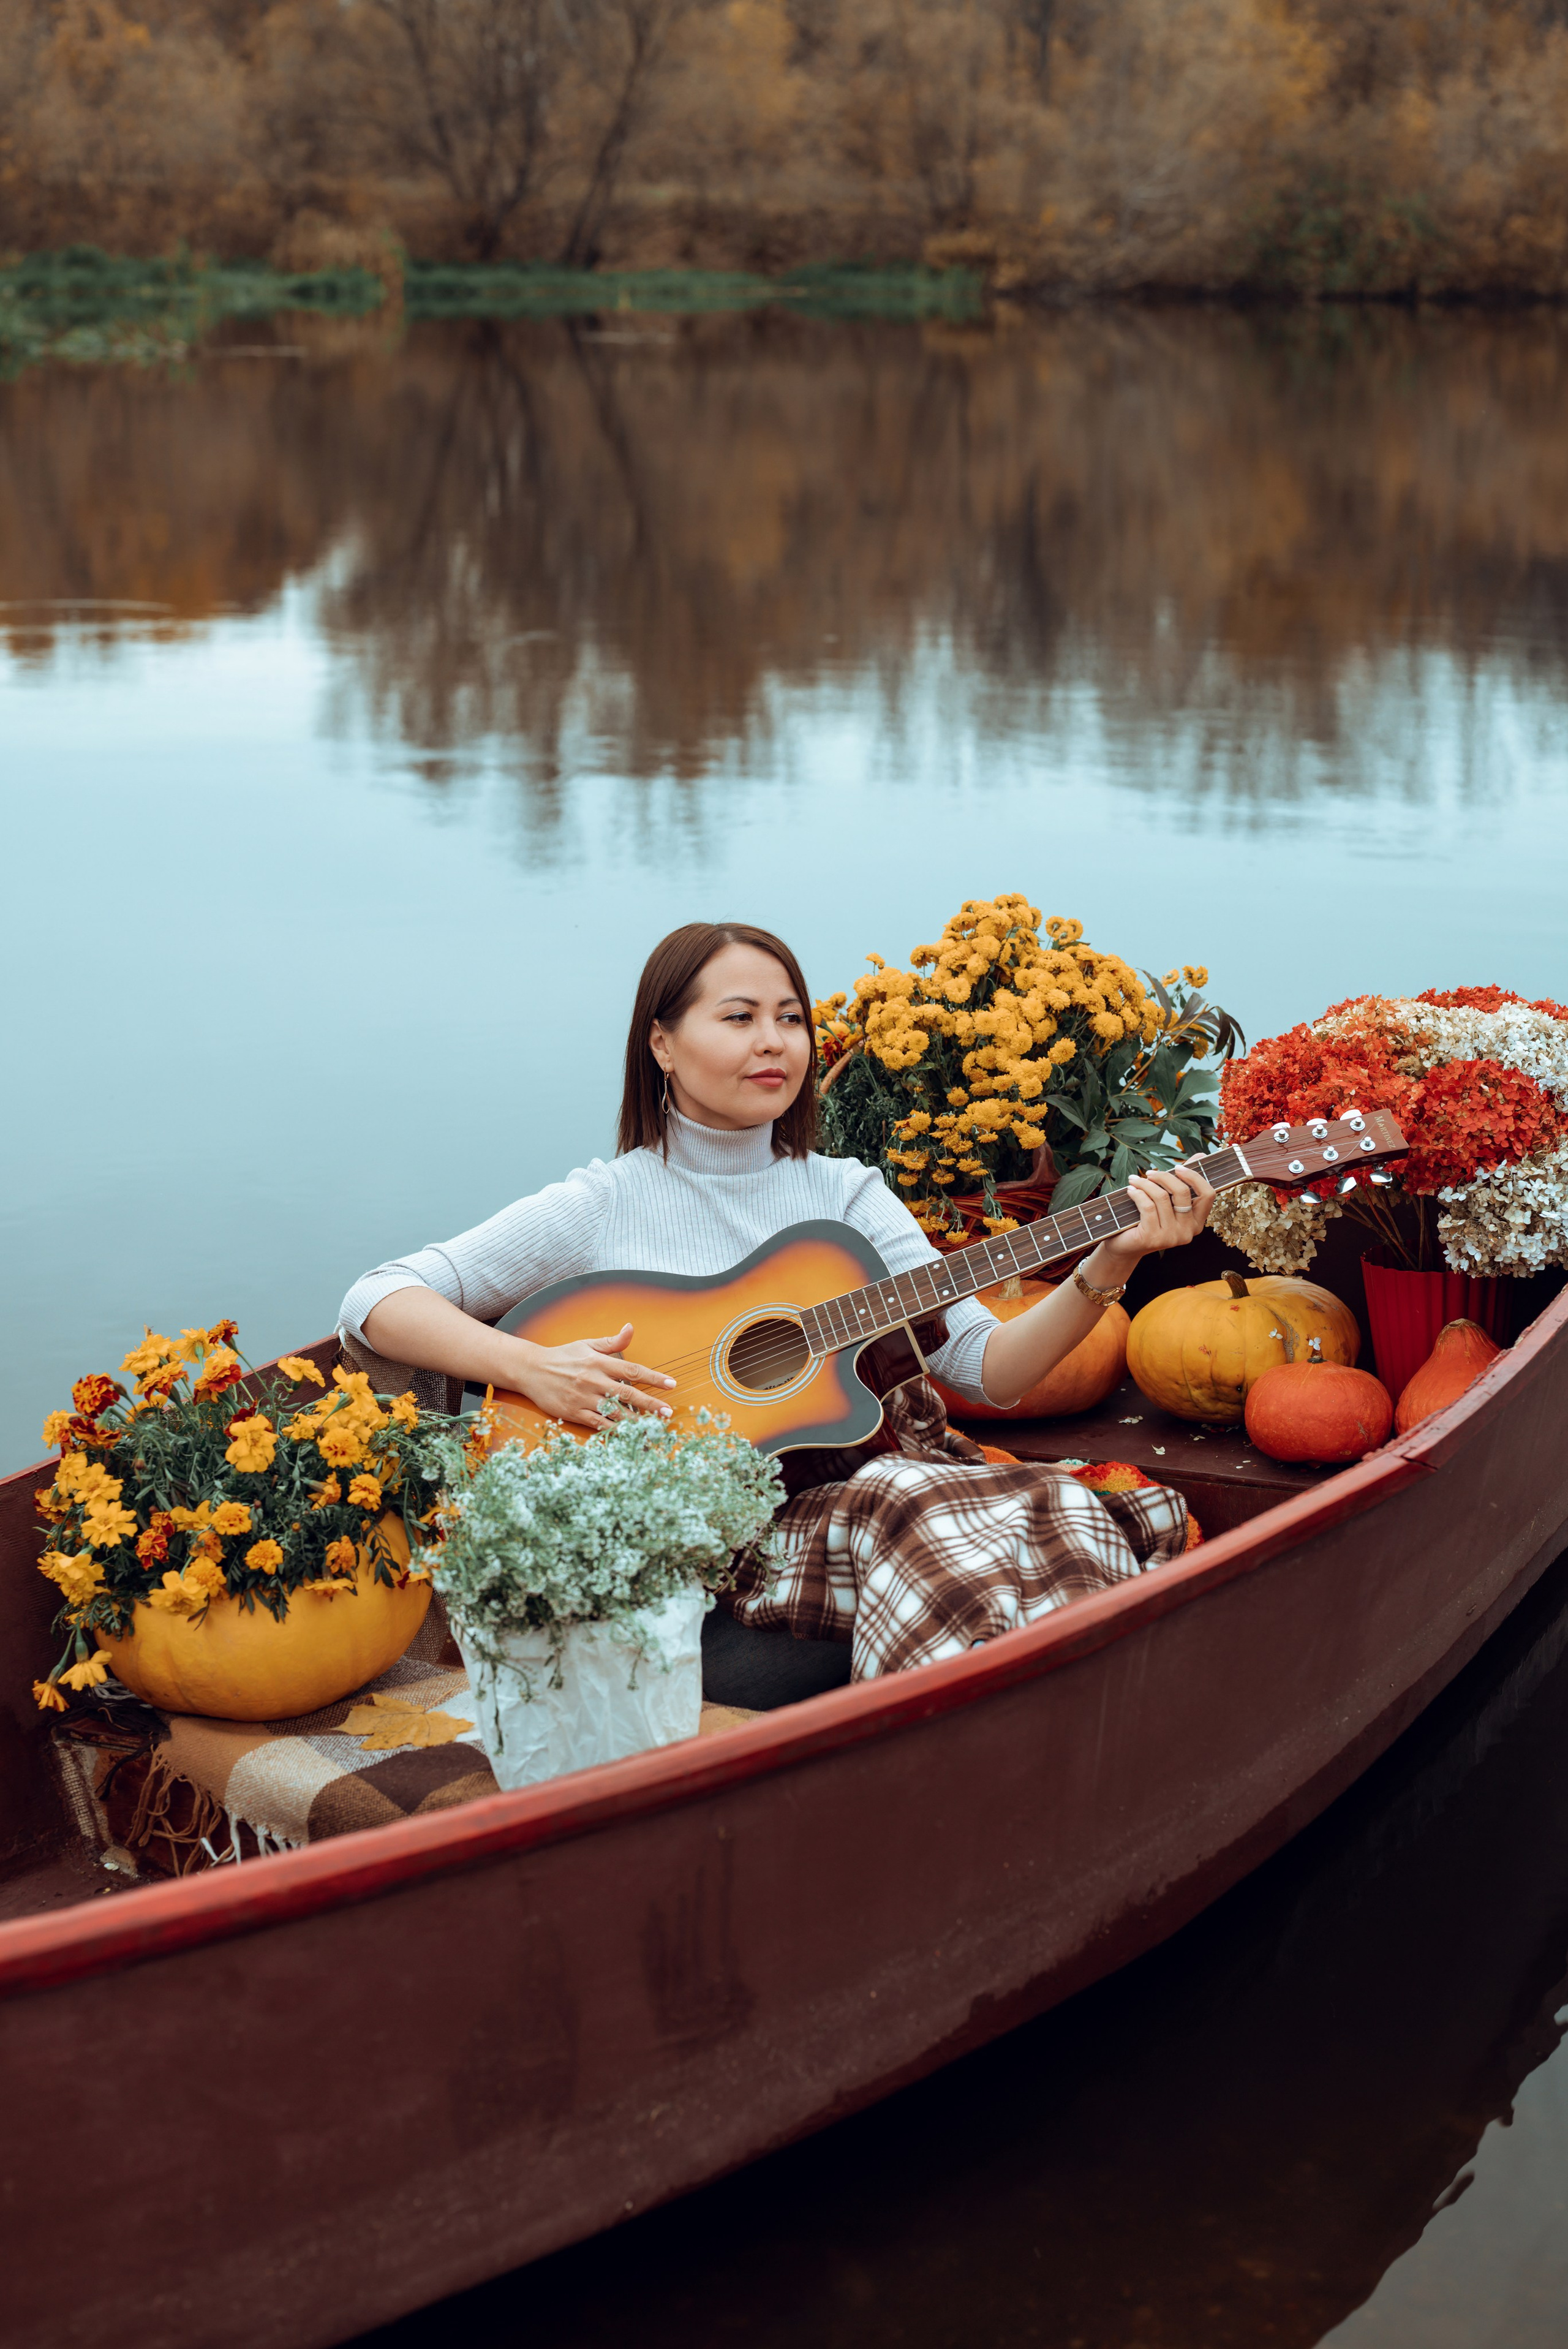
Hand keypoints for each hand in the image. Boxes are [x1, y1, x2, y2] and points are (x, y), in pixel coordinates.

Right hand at [507, 1323, 675, 1432]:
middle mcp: (593, 1380)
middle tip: (668, 1413)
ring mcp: (583, 1398)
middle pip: (628, 1394)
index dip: (654, 1378)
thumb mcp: (587, 1345)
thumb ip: (612, 1341)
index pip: (633, 1370)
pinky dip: (612, 1430)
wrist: (531, 1369)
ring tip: (652, 1428)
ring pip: (614, 1412)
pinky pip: (597, 1424)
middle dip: (650, 1404)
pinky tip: (626, 1435)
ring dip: (635, 1421)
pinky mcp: (573, 1412)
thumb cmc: (563, 1356)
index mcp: (599, 1362)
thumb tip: (631, 1328)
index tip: (671, 1385)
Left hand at [1098, 1162, 1214, 1275]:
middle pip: (1182, 1192)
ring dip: (1145, 1184)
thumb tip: (1201, 1155)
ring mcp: (1172, 1237)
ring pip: (1161, 1197)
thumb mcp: (1167, 1200)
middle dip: (1164, 1176)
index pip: (1208, 1194)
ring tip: (1135, 1180)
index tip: (1178, 1167)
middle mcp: (1188, 1231)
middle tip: (1149, 1173)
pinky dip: (1137, 1193)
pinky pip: (1147, 1206)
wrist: (1125, 1246)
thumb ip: (1184, 1180)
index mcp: (1197, 1222)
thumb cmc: (1148, 1220)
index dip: (1194, 1176)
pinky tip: (1130, 1190)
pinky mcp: (1153, 1238)